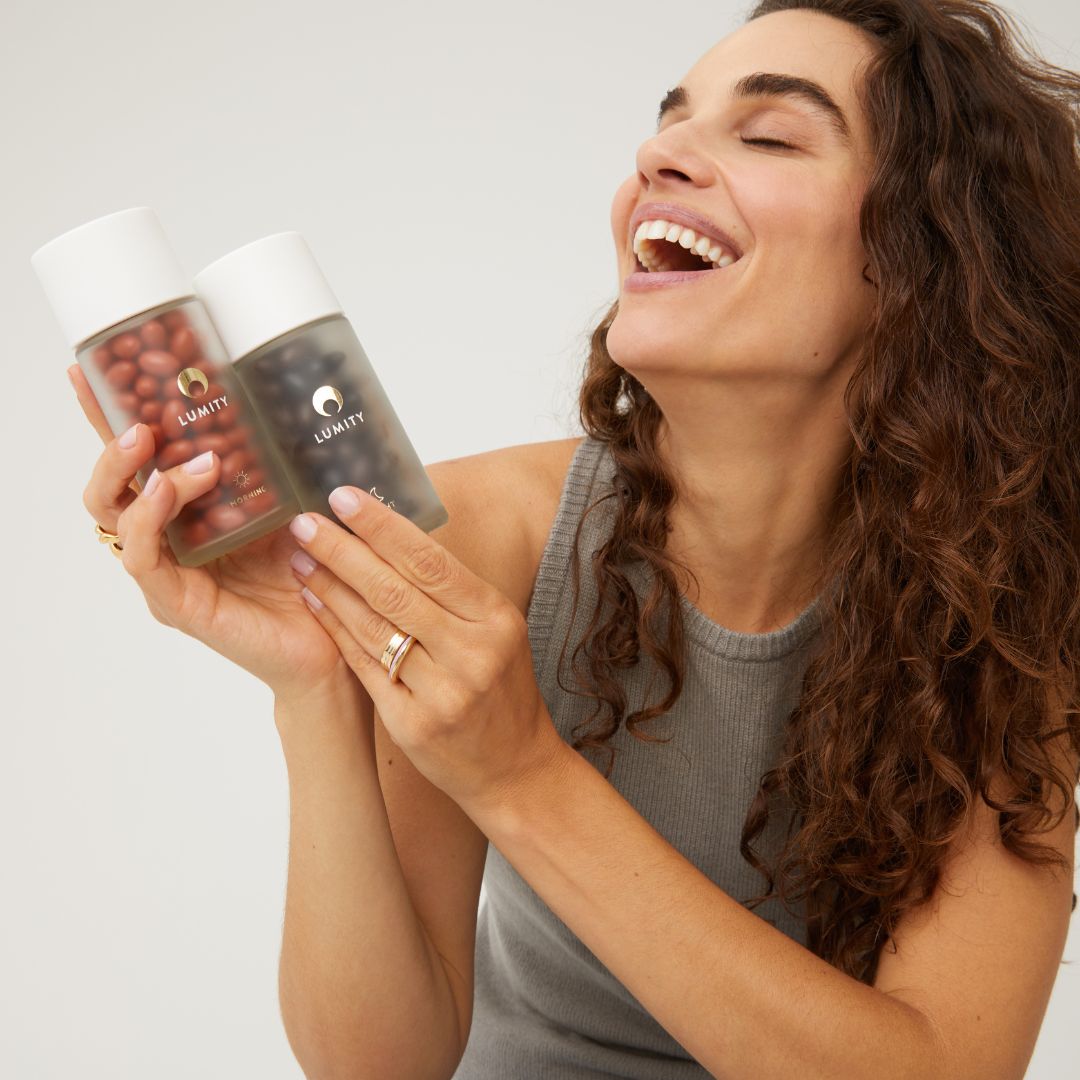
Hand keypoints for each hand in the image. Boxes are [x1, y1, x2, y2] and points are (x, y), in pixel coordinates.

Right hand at [70, 364, 359, 703]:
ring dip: (137, 476)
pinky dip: (147, 520)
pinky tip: (163, 492)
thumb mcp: (296, 500)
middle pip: (111, 486)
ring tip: (163, 451)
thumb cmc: (315, 570)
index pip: (142, 460)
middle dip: (112, 444)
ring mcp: (167, 574)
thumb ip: (277, 461)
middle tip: (138, 421)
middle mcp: (168, 541)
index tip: (88, 368)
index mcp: (190, 513)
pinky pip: (142, 558)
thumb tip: (284, 397)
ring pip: (117, 518)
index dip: (111, 416)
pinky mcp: (177, 605)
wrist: (340, 639)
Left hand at [284, 484, 566, 814]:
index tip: (344, 497)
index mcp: (496, 618)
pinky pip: (364, 666)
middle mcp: (472, 652)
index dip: (383, 527)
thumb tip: (395, 535)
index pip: (431, 562)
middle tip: (304, 521)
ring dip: (330, 586)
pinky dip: (335, 630)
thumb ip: (453, 593)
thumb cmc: (501, 691)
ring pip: (374, 626)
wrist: (516, 769)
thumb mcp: (497, 633)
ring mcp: (443, 691)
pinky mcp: (413, 724)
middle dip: (344, 550)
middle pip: (396, 590)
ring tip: (298, 557)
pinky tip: (313, 602)